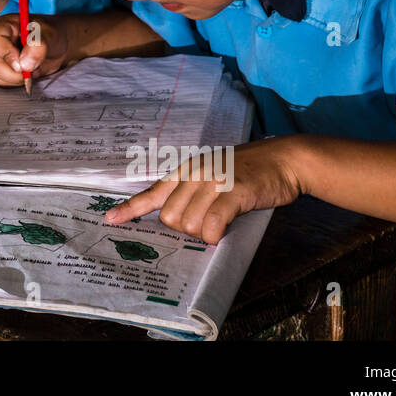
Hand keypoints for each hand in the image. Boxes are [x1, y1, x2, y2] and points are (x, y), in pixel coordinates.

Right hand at [0, 11, 68, 84]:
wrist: (53, 45)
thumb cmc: (48, 35)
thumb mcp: (49, 35)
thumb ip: (38, 46)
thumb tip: (25, 65)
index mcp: (3, 26)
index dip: (8, 55)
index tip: (24, 63)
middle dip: (18, 72)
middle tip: (34, 67)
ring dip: (20, 78)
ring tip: (33, 67)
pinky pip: (4, 83)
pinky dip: (19, 82)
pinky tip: (28, 72)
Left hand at [103, 136, 305, 244]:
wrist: (284, 159)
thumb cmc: (249, 172)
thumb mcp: (212, 173)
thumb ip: (192, 192)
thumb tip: (177, 221)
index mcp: (186, 171)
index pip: (152, 193)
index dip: (130, 208)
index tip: (111, 219)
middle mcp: (194, 174)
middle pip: (169, 218)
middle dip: (184, 231)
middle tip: (206, 225)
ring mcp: (213, 181)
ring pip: (189, 224)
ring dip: (203, 234)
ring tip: (222, 222)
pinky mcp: (233, 191)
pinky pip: (212, 224)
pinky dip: (215, 235)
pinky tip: (224, 231)